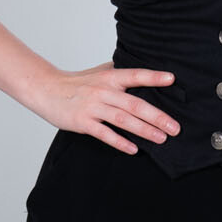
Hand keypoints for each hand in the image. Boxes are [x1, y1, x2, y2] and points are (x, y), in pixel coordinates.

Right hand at [24, 63, 178, 153]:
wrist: (46, 89)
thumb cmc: (76, 82)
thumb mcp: (99, 73)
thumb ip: (120, 73)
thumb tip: (145, 72)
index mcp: (110, 77)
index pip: (135, 75)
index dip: (153, 77)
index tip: (172, 79)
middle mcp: (103, 91)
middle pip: (134, 104)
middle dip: (157, 116)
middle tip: (175, 127)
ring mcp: (93, 107)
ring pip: (123, 119)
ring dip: (144, 130)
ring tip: (161, 138)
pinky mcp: (83, 122)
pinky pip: (104, 134)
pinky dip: (120, 142)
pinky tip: (134, 149)